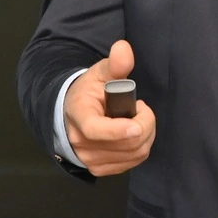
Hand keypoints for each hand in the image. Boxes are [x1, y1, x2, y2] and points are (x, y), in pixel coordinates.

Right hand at [63, 40, 156, 176]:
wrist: (72, 116)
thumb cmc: (89, 93)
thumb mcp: (100, 74)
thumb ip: (115, 64)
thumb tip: (123, 48)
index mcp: (79, 117)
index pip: (96, 130)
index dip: (118, 130)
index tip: (136, 125)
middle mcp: (82, 143)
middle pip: (126, 143)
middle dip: (145, 122)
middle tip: (139, 107)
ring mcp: (90, 160)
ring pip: (134, 152)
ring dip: (146, 134)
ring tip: (135, 118)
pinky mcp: (100, 169)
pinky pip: (134, 161)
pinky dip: (141, 145)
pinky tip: (133, 132)